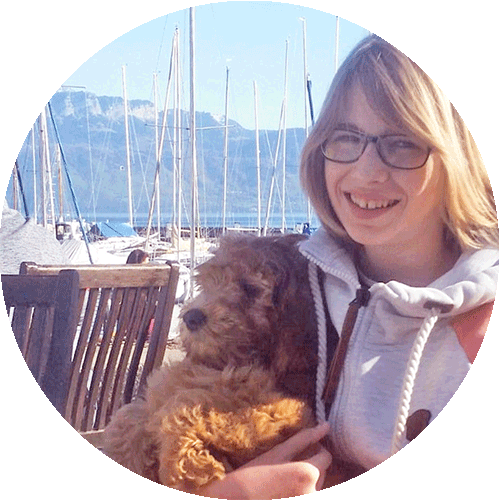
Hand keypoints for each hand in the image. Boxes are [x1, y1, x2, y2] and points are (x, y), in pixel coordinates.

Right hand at [197, 423, 331, 498]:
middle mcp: (314, 494)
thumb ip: (305, 438)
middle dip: (310, 467)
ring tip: (282, 484)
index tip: (299, 450)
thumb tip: (326, 426)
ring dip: (306, 483)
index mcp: (309, 474)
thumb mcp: (278, 452)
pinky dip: (299, 494)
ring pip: (316, 489)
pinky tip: (282, 493)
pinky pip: (307, 497)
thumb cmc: (253, 475)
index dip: (314, 450)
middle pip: (322, 473)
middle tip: (286, 468)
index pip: (326, 456)